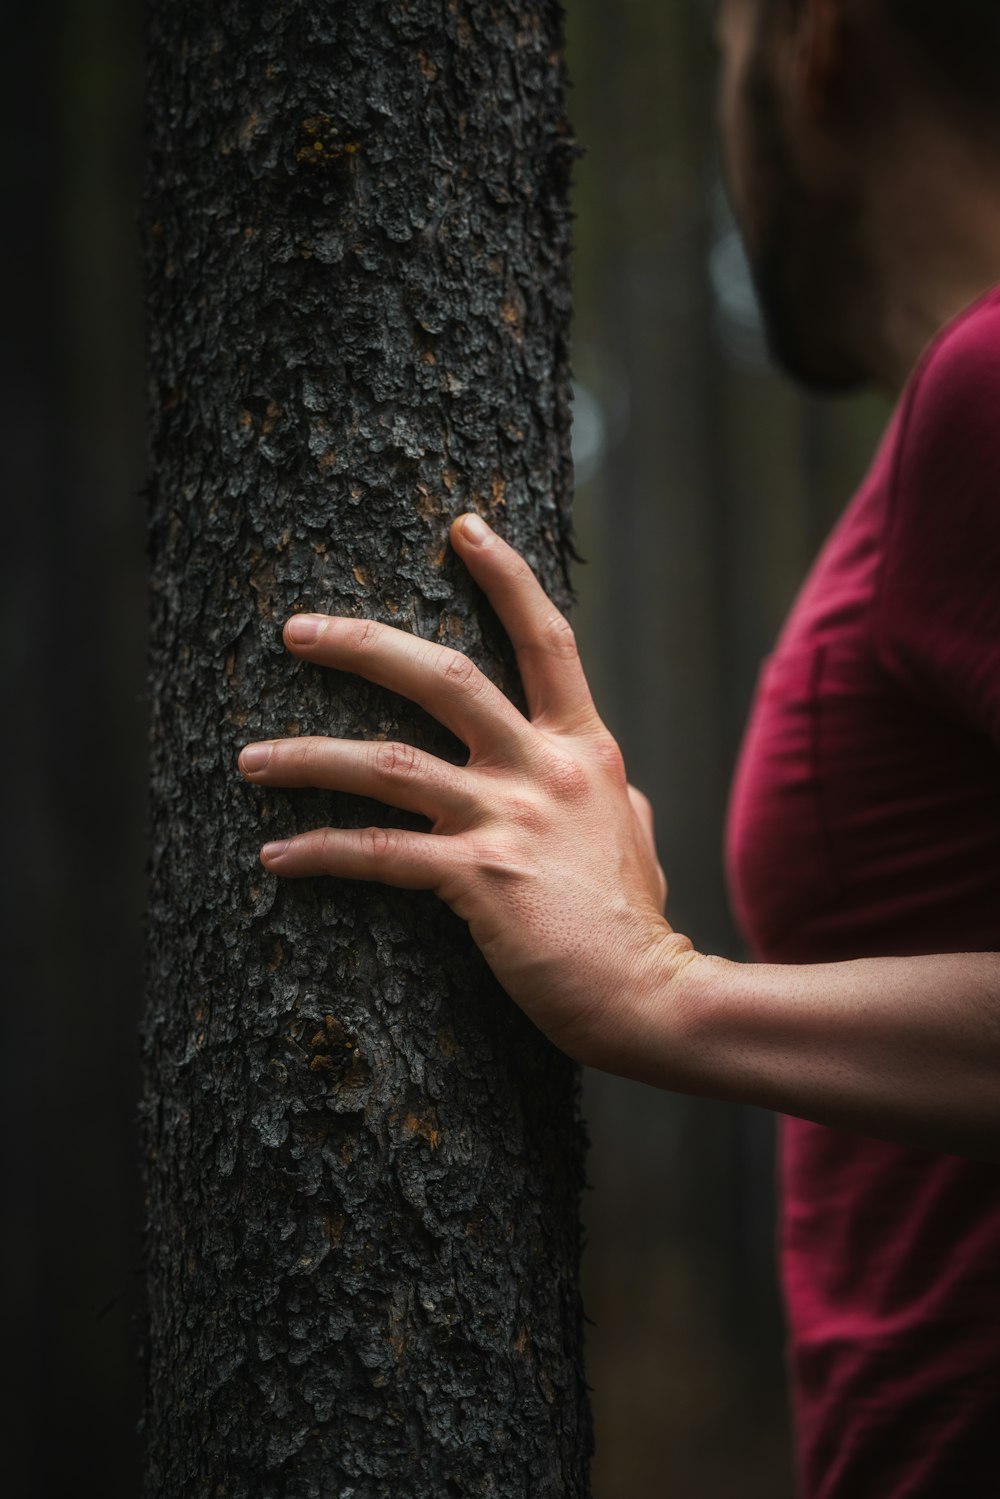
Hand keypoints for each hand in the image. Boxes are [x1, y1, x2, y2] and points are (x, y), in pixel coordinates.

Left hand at [238, 513, 695, 1071]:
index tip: (463, 525)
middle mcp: (544, 769)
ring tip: (251, 758)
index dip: (505, 575)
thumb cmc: (634, 919)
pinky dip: (320, 850)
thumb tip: (588, 772)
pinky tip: (275, 855)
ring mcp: (510, 820)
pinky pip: (378, 852)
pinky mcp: (478, 879)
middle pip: (444, 676)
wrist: (651, 996)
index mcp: (582, 749)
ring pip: (389, 762)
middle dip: (362, 645)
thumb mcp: (632, 829)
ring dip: (310, 754)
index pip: (544, 640)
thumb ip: (601, 787)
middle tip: (296, 630)